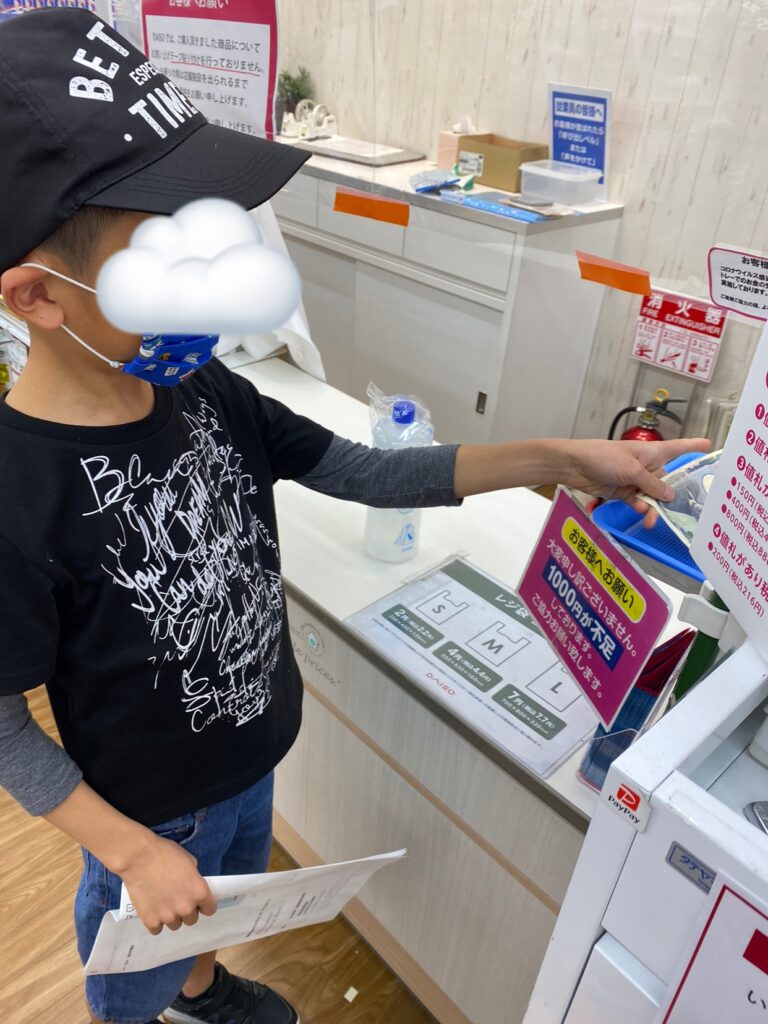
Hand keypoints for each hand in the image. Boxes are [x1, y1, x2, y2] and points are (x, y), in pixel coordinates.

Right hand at [120, 834, 216, 934]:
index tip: (197, 901)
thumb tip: (191, 886)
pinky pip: (157, 929)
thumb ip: (193, 878)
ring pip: (175, 925)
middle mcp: (186, 908)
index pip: (210, 909)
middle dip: (186, 910)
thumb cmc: (165, 853)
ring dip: (171, 916)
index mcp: (199, 892)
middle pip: (192, 919)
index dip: (204, 904)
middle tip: (176, 899)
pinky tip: (152, 909)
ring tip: (162, 902)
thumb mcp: (189, 861)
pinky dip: (155, 921)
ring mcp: (168, 917)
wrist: (138, 857)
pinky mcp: (151, 921)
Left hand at [561, 437, 711, 526]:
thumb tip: (670, 495)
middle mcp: (646, 465)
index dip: (694, 446)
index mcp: (652, 452)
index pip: (678, 448)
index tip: (709, 446)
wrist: (575, 466)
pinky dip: (640, 508)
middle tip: (679, 511)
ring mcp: (635, 479)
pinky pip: (638, 502)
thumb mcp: (632, 470)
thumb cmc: (604, 458)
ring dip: (653, 508)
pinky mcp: (623, 491)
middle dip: (672, 496)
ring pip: (653, 496)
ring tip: (651, 520)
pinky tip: (641, 515)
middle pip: (667, 481)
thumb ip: (652, 484)